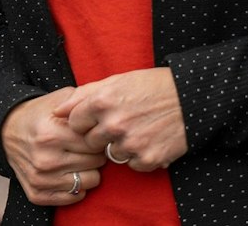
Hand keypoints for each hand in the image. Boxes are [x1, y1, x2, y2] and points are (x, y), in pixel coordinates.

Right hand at [0, 88, 106, 206]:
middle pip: (96, 162)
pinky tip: (69, 172)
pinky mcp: (36, 194)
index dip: (98, 136)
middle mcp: (45, 159)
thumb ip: (83, 101)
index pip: (95, 143)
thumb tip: (104, 112)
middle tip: (84, 145)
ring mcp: (40, 179)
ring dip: (88, 170)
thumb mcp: (59, 99)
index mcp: (52, 134)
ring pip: (90, 181)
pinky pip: (75, 196)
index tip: (92, 132)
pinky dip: (76, 186)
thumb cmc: (39, 114)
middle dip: (95, 152)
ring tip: (78, 158)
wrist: (7, 131)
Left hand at [55, 67, 188, 172]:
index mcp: (102, 101)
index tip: (99, 115)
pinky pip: (132, 165)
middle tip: (122, 121)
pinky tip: (150, 139)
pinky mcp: (147, 159)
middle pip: (90, 142)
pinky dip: (139, 155)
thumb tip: (57, 110)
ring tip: (138, 129)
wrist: (190, 98)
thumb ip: (82, 95)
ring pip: (111, 155)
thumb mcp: (115, 81)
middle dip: (102, 134)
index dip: (86, 120)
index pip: (74, 122)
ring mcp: (131, 144)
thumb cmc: (150, 86)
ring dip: (121, 146)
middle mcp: (114, 124)